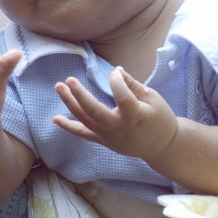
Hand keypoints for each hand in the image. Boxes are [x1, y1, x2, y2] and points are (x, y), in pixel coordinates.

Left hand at [52, 66, 177, 162]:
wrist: (162, 147)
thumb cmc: (160, 119)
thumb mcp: (152, 98)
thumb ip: (132, 85)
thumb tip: (116, 70)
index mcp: (135, 116)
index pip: (122, 97)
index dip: (117, 82)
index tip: (116, 73)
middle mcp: (118, 128)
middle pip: (94, 111)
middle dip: (79, 95)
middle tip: (69, 79)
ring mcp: (109, 137)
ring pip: (85, 120)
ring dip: (70, 103)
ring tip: (59, 86)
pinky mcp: (103, 141)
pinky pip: (83, 134)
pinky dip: (69, 126)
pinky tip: (55, 118)